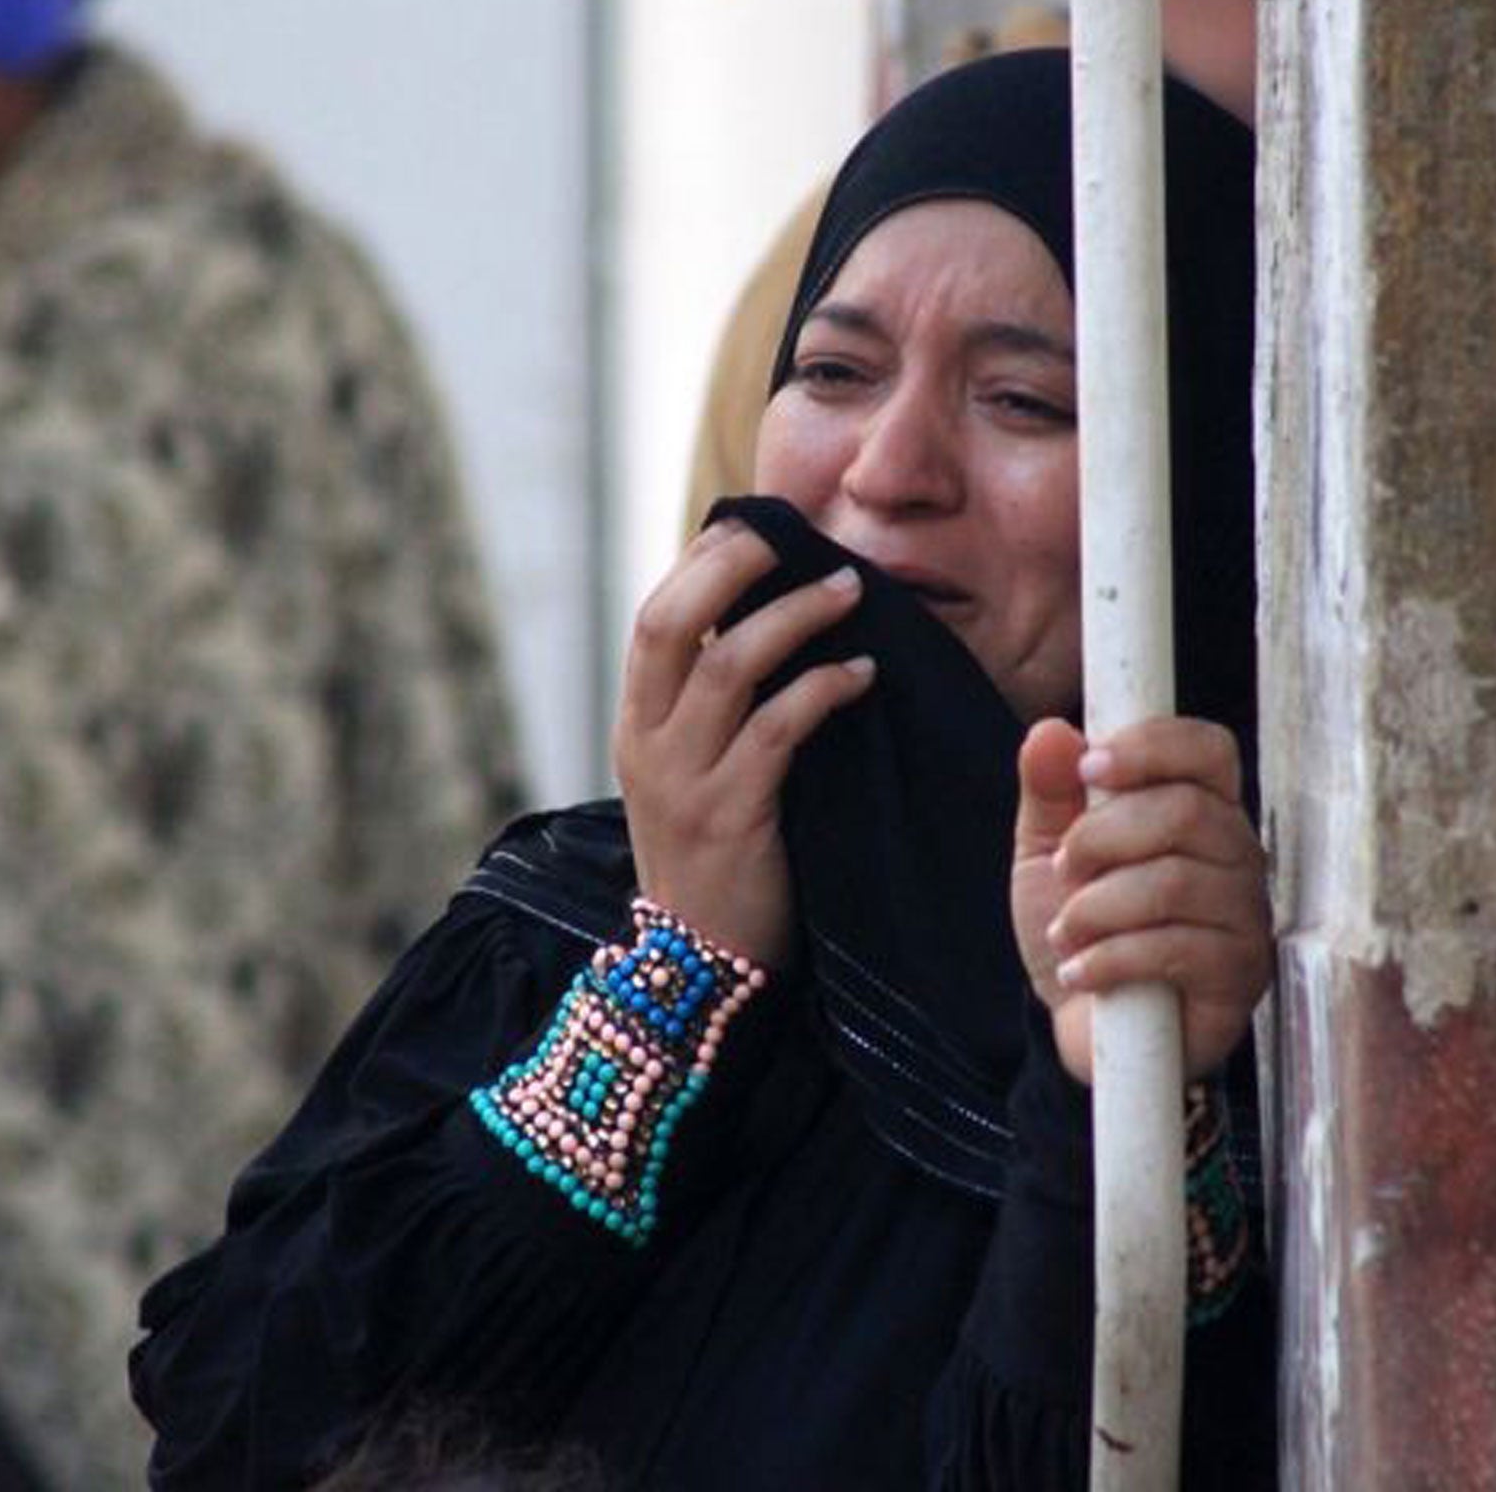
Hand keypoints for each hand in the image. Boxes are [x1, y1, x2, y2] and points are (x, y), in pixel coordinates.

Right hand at [615, 522, 874, 967]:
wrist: (695, 967)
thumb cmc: (713, 862)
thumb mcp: (688, 777)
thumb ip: (707, 713)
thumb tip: (761, 632)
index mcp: (635, 726)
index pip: (653, 617)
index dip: (700, 564)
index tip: (752, 528)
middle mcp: (646, 743)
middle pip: (668, 622)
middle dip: (730, 567)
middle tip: (792, 540)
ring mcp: (682, 780)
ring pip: (725, 666)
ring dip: (793, 617)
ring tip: (848, 593)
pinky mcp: (728, 817)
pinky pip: (774, 731)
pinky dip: (821, 690)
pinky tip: (860, 676)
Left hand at [1012, 716, 1270, 1083]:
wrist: (1077, 1022)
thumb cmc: (1077, 926)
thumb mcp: (1045, 852)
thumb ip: (1048, 791)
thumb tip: (1051, 732)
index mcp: (1199, 809)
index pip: (1207, 749)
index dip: (1152, 747)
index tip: (1088, 767)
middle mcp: (1237, 855)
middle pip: (1187, 812)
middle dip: (1102, 837)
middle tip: (1063, 869)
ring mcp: (1246, 917)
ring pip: (1177, 882)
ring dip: (1098, 906)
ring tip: (1066, 931)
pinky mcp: (1239, 978)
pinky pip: (1178, 949)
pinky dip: (1111, 957)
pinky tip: (1081, 971)